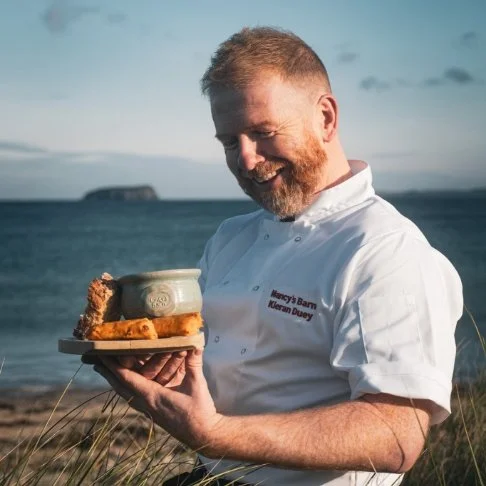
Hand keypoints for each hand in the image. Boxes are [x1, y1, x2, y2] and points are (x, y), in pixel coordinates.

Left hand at [94, 349, 224, 451]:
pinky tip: (129, 382)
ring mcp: (148, 409)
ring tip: (107, 369)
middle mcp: (146, 403)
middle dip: (108, 373)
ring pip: (126, 392)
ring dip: (116, 380)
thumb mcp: (197, 384)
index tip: (101, 355)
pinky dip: (127, 386)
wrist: (202, 435)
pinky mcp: (154, 411)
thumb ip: (194, 363)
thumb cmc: (199, 411)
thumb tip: (195, 343)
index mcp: (152, 396)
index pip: (126, 378)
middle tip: (96, 360)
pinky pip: (134, 396)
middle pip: (120, 386)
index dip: (113, 366)